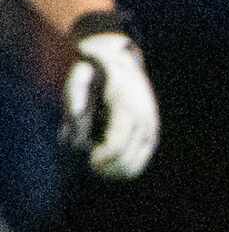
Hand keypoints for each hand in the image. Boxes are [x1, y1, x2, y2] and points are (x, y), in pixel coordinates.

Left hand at [61, 28, 159, 179]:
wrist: (122, 60)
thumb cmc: (95, 68)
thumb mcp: (80, 72)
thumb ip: (74, 92)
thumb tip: (74, 115)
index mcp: (127, 108)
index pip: (116, 148)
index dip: (100, 161)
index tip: (88, 158)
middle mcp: (144, 121)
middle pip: (126, 162)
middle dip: (105, 169)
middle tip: (89, 163)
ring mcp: (150, 129)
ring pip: (134, 166)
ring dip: (113, 170)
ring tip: (98, 163)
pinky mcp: (151, 134)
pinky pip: (139, 161)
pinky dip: (123, 167)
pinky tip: (109, 160)